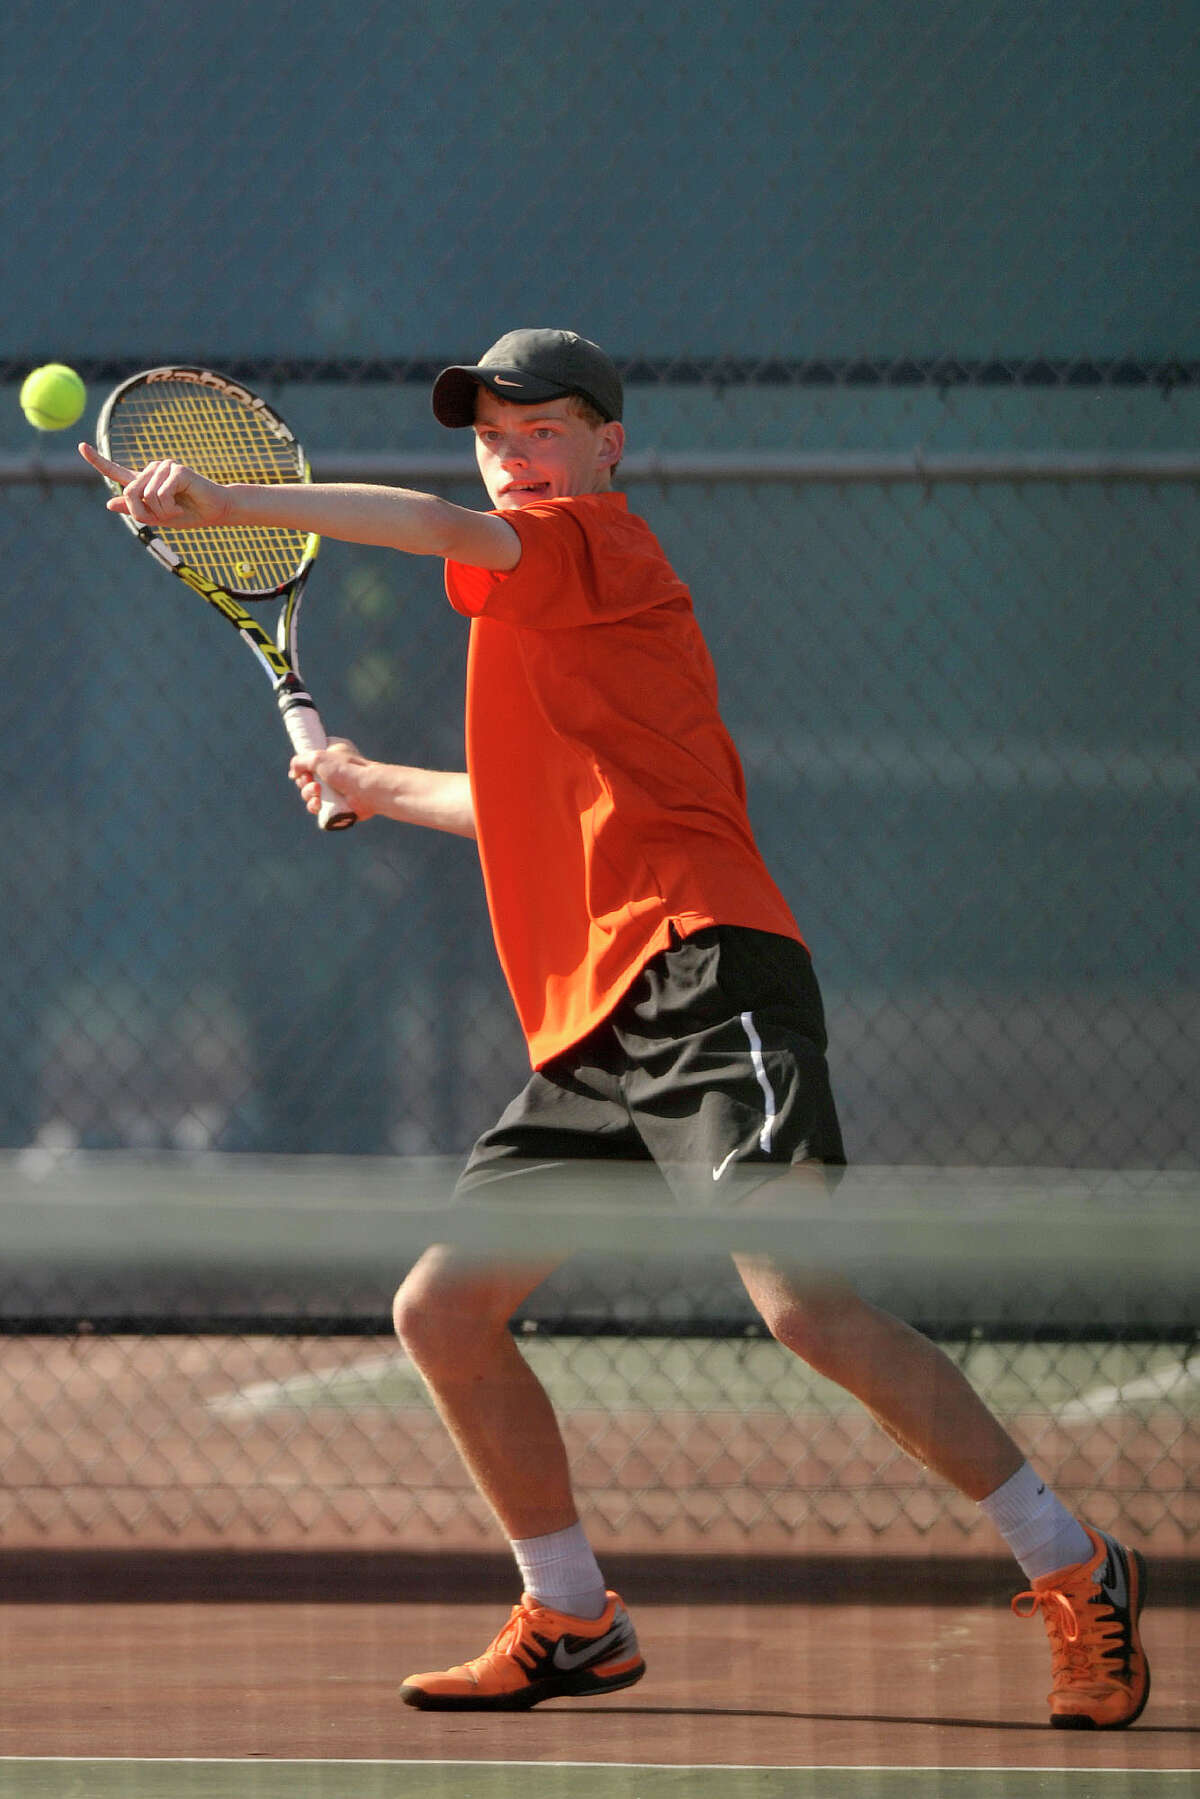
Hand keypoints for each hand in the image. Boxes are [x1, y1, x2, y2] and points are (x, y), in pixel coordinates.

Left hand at [78, 442, 232, 528]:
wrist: (215, 511)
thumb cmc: (188, 514)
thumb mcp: (158, 517)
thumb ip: (135, 509)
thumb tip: (109, 502)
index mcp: (144, 482)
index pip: (116, 471)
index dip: (98, 460)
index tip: (82, 446)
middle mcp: (151, 471)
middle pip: (130, 493)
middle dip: (144, 512)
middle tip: (166, 516)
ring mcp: (164, 467)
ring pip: (146, 496)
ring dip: (162, 512)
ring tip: (178, 509)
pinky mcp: (177, 469)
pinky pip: (161, 494)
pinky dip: (170, 508)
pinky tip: (183, 504)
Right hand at [289, 737, 375, 822]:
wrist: (367, 790)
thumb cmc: (345, 770)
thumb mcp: (317, 757)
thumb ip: (300, 761)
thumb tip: (294, 771)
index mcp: (334, 752)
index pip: (311, 756)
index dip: (303, 764)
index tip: (299, 770)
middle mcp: (335, 769)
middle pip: (307, 777)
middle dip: (304, 781)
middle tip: (310, 781)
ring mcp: (336, 787)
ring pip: (311, 793)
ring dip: (308, 793)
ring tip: (317, 791)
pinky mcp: (337, 804)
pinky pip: (319, 806)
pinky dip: (314, 805)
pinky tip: (318, 804)